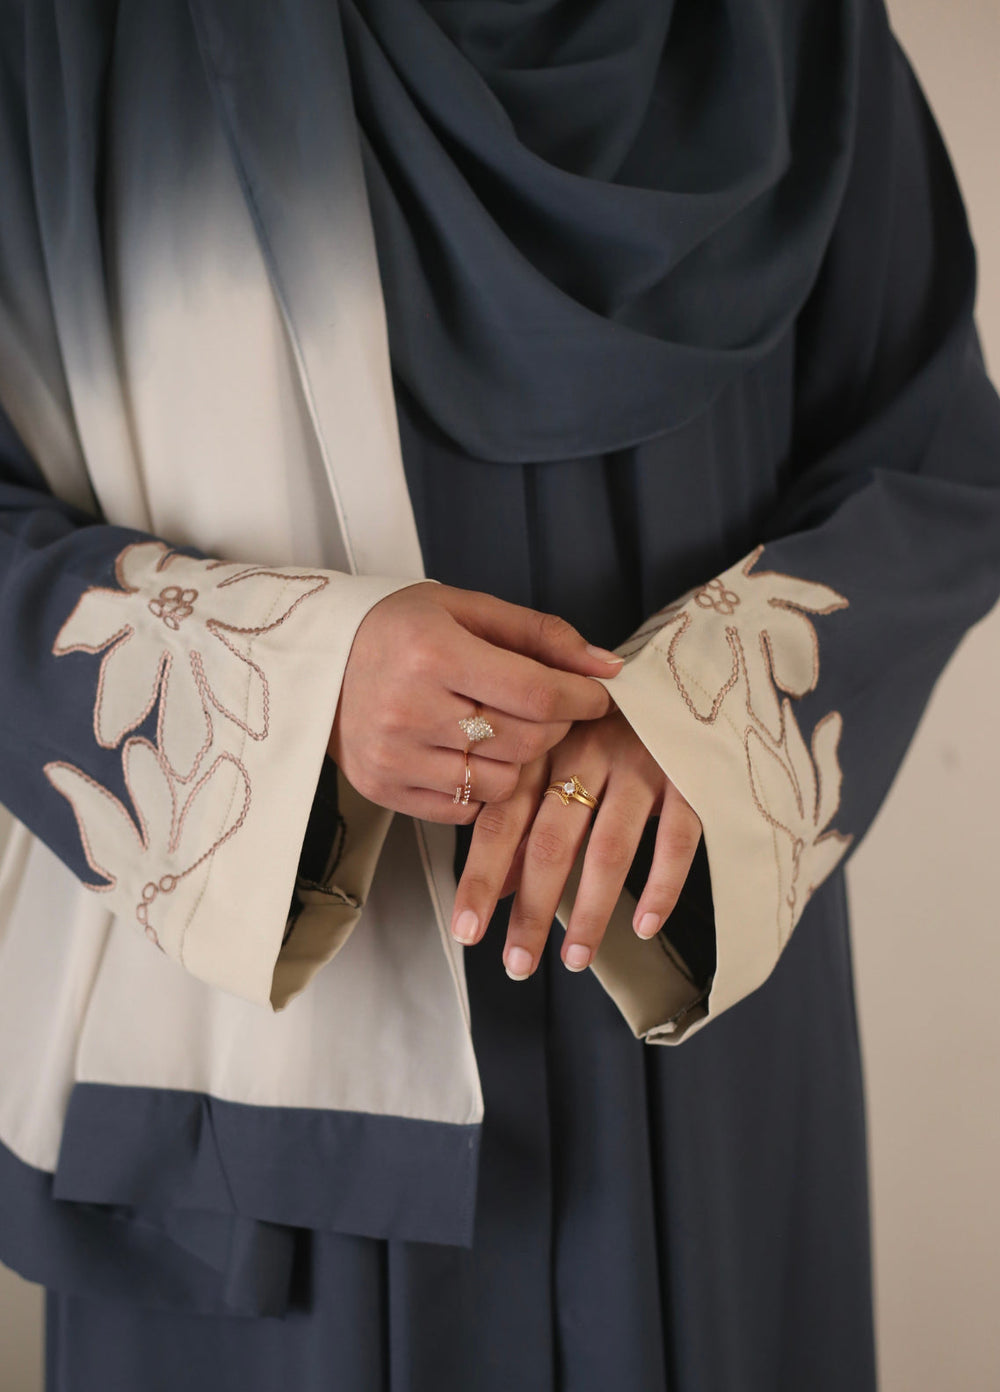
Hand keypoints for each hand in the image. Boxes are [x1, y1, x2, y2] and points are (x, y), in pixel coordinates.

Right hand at [329, 582, 622, 823]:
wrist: (316, 659)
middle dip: (554, 725)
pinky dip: (482, 787)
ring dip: (519, 760)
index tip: (598, 694)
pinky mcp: (384, 790)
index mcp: (432, 653)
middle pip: (524, 742)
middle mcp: (410, 710)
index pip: (535, 694)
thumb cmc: (398, 628)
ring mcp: (394, 757)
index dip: (581, 699)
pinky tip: (468, 752)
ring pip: (502, 784)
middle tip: (546, 705)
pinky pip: (465, 809)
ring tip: (502, 728)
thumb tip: (609, 666)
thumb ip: (542, 635)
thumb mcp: (466, 609)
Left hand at [450, 710, 702, 974]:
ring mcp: (641, 763)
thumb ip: (526, 812)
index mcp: (544, 747)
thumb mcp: (557, 748)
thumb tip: (497, 886)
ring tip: (574, 959)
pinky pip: (676, 840)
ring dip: (590, 910)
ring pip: (608, 849)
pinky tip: (643, 928)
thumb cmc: (606, 720)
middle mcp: (587, 753)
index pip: (502, 819)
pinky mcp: (690, 775)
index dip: (481, 877)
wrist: (689, 666)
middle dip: (532, 911)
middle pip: (551, 843)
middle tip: (518, 966)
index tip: (467, 932)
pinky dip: (660, 887)